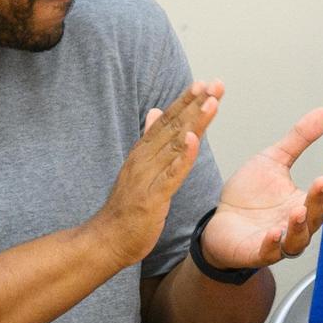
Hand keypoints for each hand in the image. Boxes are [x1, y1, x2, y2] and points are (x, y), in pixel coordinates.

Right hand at [90, 81, 221, 266]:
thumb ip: (150, 140)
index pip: (168, 121)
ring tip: (211, 102)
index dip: (186, 101)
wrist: (106, 239)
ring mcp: (147, 177)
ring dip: (194, 122)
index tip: (205, 83)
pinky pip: (170, 174)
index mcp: (144, 152)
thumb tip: (155, 111)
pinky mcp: (152, 197)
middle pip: (174, 126)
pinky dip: (182, 156)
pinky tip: (193, 141)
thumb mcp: (139, 168)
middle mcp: (145, 159)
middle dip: (197, 104)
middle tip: (215, 83)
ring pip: (175, 144)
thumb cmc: (126, 207)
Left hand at [201, 106, 322, 269]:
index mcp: (303, 205)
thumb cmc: (249, 194)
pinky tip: (273, 233)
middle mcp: (295, 226)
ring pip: (296, 240)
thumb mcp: (274, 160)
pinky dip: (272, 245)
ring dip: (299, 227)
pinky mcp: (256, 252)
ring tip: (298, 211)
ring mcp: (277, 242)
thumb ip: (300, 139)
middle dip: (320, 202)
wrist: (219, 219)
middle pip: (315, 218)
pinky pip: (269, 253)